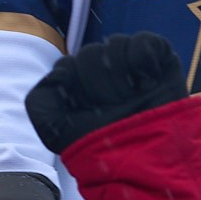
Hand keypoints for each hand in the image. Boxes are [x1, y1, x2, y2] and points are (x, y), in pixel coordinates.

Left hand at [24, 34, 187, 154]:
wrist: (143, 157)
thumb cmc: (101, 147)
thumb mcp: (55, 130)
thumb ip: (40, 99)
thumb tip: (57, 70)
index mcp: (80, 86)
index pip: (69, 64)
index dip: (74, 80)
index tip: (86, 105)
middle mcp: (105, 75)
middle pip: (91, 53)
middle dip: (97, 79)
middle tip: (112, 104)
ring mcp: (132, 66)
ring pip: (116, 44)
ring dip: (119, 68)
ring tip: (130, 94)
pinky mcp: (160, 62)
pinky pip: (145, 42)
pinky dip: (143, 54)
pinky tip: (146, 77)